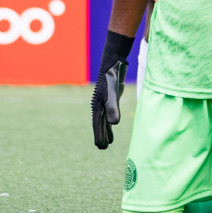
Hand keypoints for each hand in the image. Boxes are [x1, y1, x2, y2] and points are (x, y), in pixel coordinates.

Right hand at [90, 31, 133, 149]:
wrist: (113, 64)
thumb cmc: (111, 78)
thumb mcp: (113, 93)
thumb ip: (113, 108)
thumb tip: (114, 124)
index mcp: (97, 106)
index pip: (97, 124)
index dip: (99, 136)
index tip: (100, 147)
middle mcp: (99, 105)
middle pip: (100, 124)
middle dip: (101, 136)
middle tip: (103, 148)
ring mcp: (105, 101)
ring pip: (104, 119)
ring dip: (106, 130)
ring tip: (108, 142)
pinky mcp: (112, 97)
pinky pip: (110, 112)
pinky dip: (111, 120)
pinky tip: (113, 124)